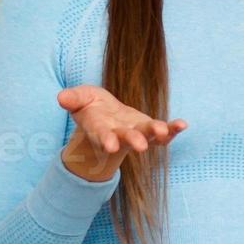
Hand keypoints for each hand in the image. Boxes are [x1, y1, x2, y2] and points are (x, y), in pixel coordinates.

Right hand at [57, 85, 187, 181]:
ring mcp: (137, 133)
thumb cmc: (90, 108)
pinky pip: (163, 133)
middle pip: (127, 139)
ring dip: (156, 135)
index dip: (105, 140)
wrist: (105, 117)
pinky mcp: (150, 130)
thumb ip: (73, 99)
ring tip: (164, 132)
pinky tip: (182, 124)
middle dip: (133, 141)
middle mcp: (120, 135)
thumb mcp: (79, 100)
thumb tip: (61, 97)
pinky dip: (173, 130)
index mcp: (100, 129)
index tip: (110, 146)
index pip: (102, 135)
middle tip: (141, 146)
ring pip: (148, 136)